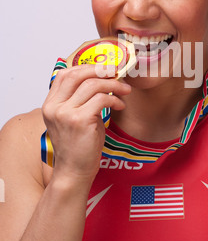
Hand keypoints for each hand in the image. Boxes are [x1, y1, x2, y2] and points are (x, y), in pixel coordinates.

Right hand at [42, 64, 130, 184]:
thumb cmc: (78, 147)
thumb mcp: (74, 118)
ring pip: (92, 85)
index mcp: (50, 104)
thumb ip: (81, 99)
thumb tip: (101, 79)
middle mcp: (54, 107)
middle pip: (78, 74)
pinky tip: (120, 105)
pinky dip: (115, 99)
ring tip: (124, 91)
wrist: (74, 173)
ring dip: (113, 85)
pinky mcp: (79, 120)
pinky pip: (101, 99)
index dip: (87, 67)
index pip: (65, 74)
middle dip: (101, 71)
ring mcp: (65, 113)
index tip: (104, 69)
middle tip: (117, 74)